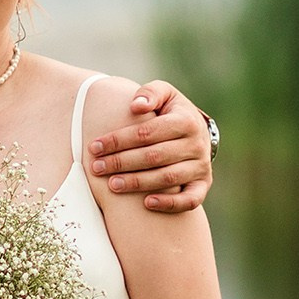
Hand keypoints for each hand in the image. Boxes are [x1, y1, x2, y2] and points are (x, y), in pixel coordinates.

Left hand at [89, 81, 214, 211]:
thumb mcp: (164, 94)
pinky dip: (170, 204)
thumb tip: (135, 106)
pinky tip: (147, 204)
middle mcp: (196, 144)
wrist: (197, 132)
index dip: (119, 140)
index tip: (95, 147)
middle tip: (96, 168)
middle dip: (122, 162)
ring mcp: (201, 167)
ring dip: (138, 182)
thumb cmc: (171, 112)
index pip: (146, 132)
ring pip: (167, 178)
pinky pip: (191, 200)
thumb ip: (150, 94)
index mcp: (186, 120)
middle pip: (154, 156)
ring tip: (112, 185)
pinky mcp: (203, 185)